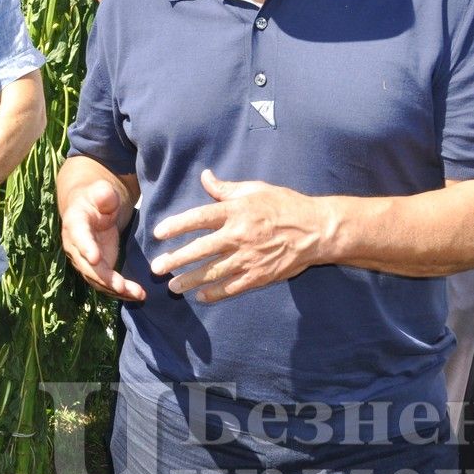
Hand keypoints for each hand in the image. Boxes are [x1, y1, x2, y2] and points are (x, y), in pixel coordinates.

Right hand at [61, 178, 142, 301]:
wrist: (92, 208)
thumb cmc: (97, 197)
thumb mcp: (101, 191)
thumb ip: (103, 194)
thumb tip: (105, 195)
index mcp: (75, 224)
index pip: (79, 237)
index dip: (86, 248)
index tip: (96, 258)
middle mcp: (76, 246)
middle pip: (87, 265)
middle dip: (104, 278)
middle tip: (121, 286)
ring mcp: (86, 259)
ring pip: (98, 279)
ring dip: (116, 289)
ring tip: (138, 294)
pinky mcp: (97, 268)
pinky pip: (107, 283)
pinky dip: (121, 291)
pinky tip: (137, 295)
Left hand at [149, 169, 329, 302]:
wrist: (316, 230)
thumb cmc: (285, 205)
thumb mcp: (256, 190)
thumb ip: (226, 188)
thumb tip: (204, 176)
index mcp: (237, 212)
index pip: (199, 218)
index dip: (177, 225)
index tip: (158, 233)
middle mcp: (239, 236)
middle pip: (200, 250)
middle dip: (176, 259)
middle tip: (157, 268)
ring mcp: (249, 258)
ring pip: (213, 272)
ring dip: (190, 280)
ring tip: (173, 286)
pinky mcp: (259, 275)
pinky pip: (232, 287)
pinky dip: (215, 294)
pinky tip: (200, 297)